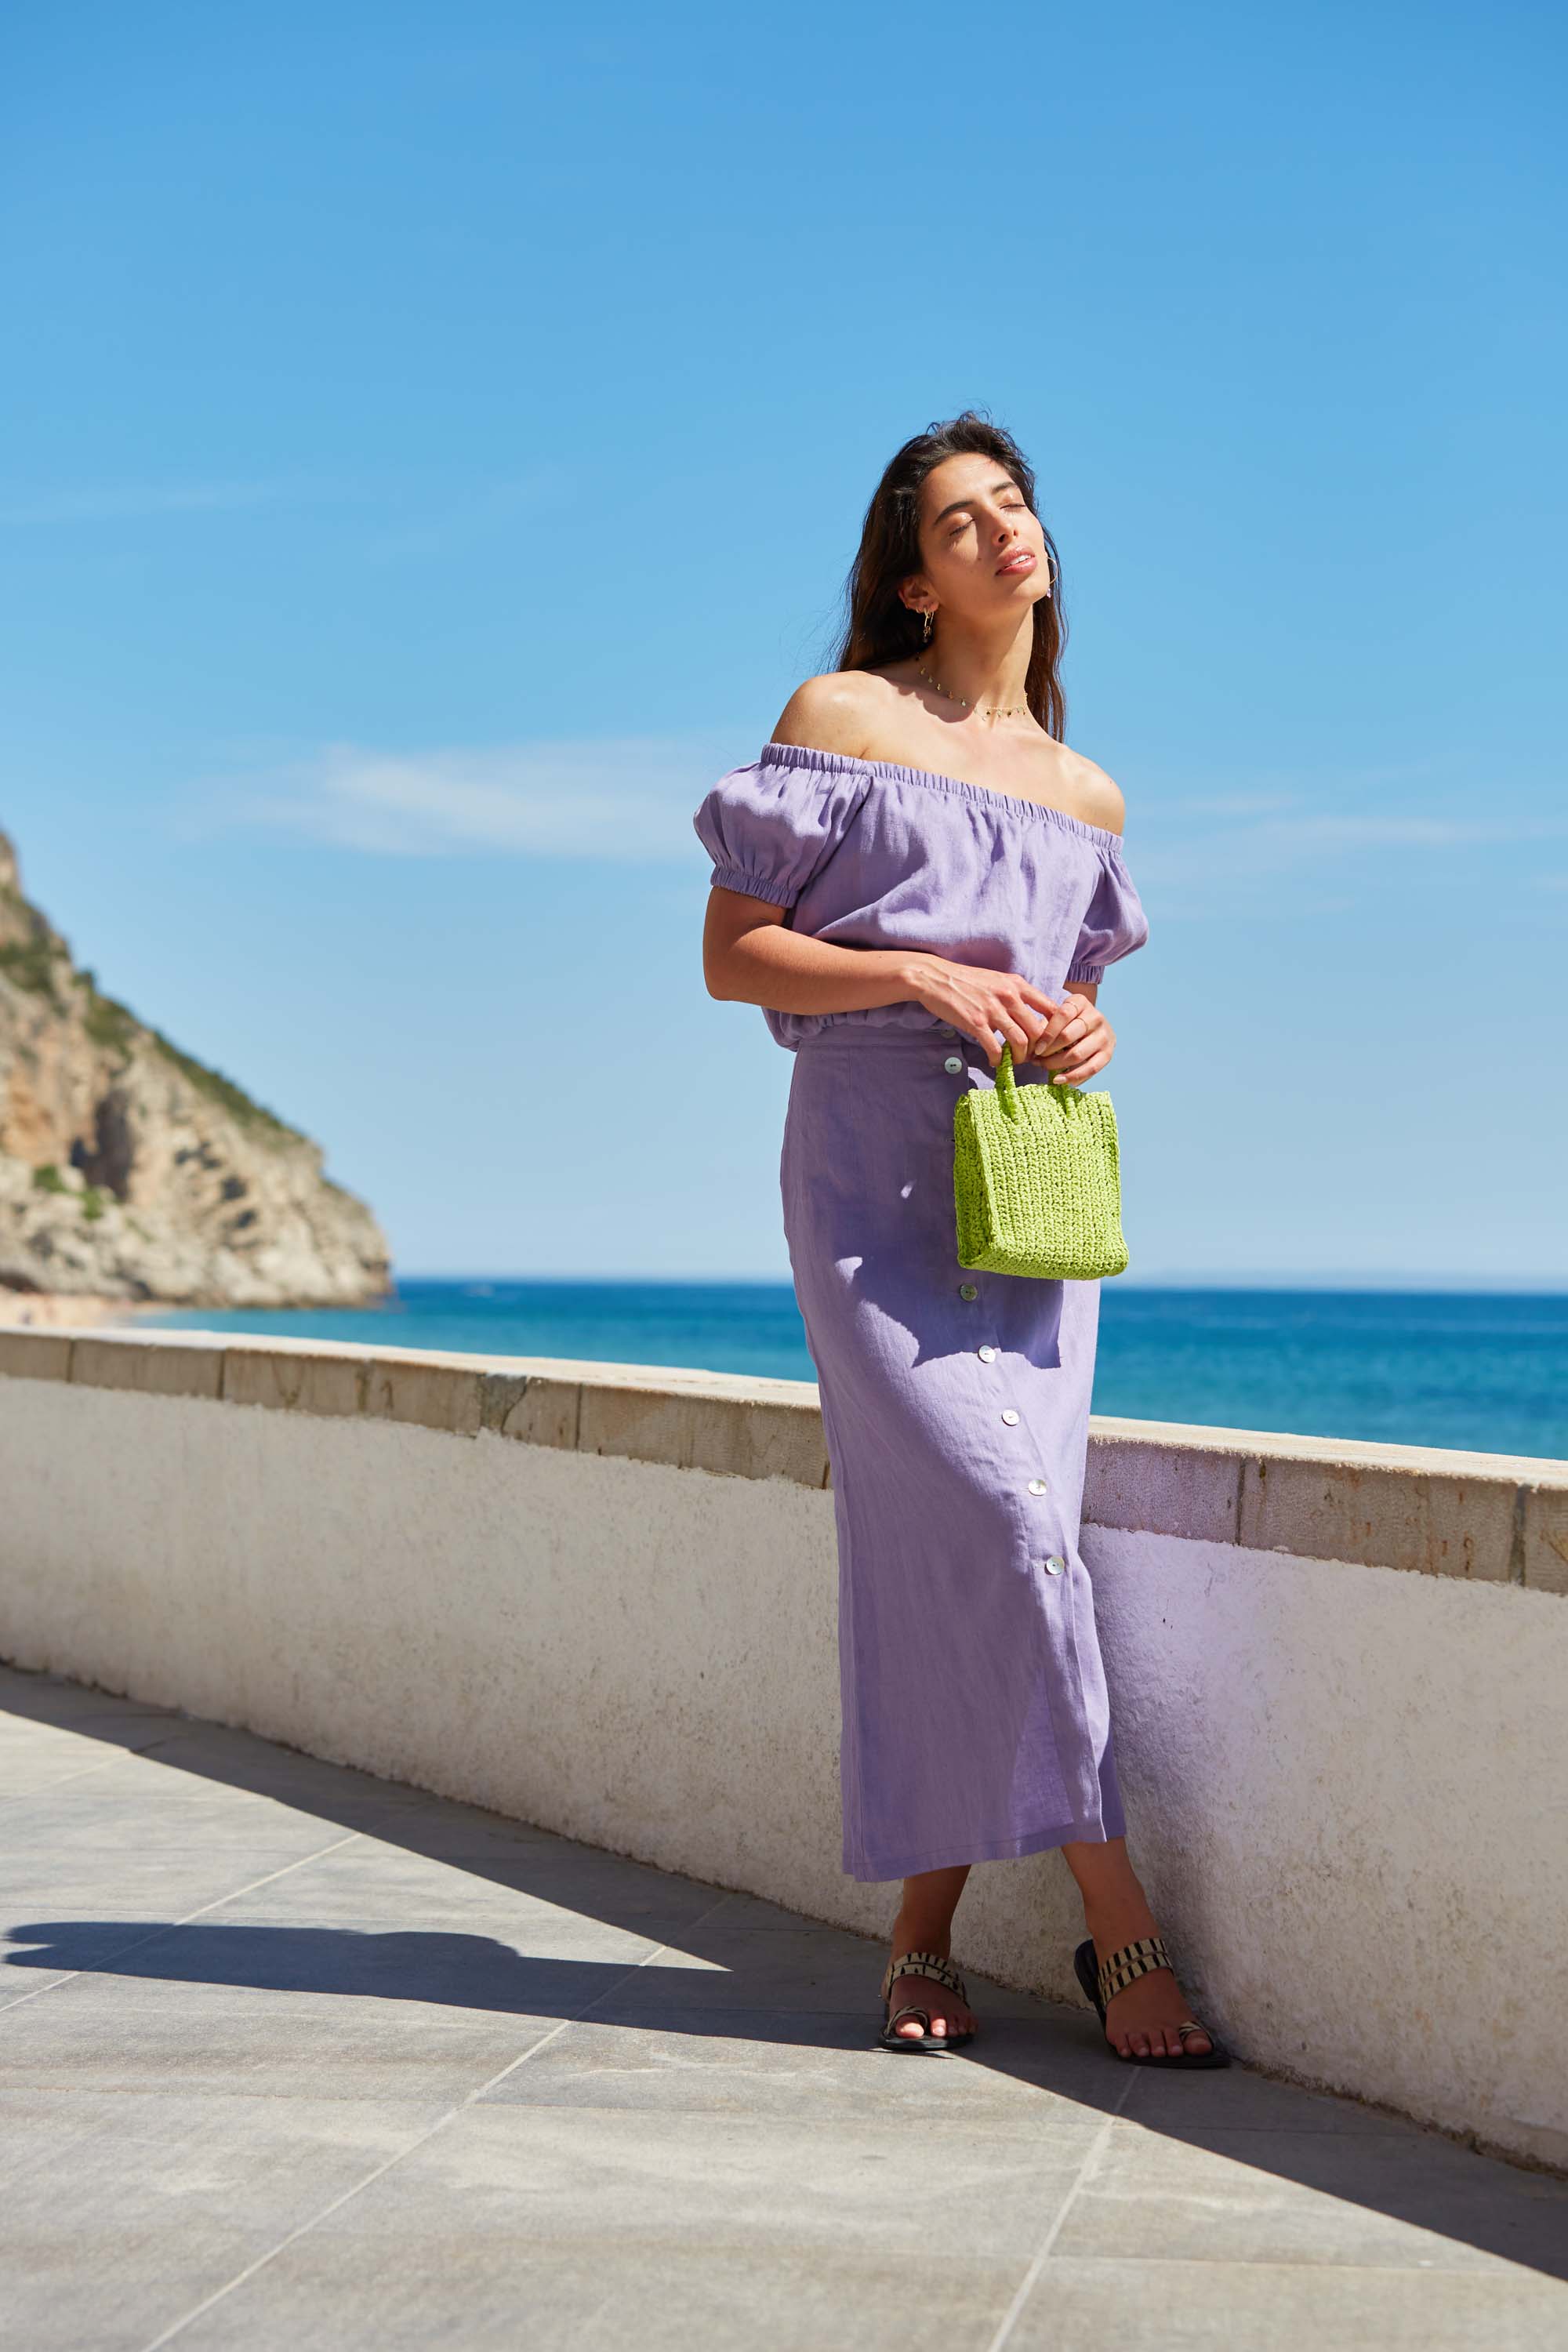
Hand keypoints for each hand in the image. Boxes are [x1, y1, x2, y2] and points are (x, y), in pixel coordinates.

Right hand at [904, 955, 1058, 1070]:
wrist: (936, 977)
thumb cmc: (967, 980)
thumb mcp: (998, 980)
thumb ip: (1015, 995)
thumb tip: (1030, 1015)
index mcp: (1017, 985)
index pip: (1051, 1008)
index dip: (1055, 1029)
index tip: (1050, 1041)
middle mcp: (1009, 996)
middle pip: (1038, 1030)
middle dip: (1039, 1049)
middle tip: (1033, 1057)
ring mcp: (992, 1010)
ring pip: (1021, 1041)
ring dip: (1021, 1057)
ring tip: (1015, 1061)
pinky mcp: (976, 1022)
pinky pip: (994, 1048)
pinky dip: (997, 1059)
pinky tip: (994, 1062)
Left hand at [1027, 991, 1115, 1084]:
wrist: (1092, 1026)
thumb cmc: (1066, 1023)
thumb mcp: (1056, 1017)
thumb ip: (1043, 1027)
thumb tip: (1029, 1050)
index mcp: (1080, 1002)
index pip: (1062, 1015)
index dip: (1047, 1034)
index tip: (1036, 1049)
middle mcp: (1095, 1016)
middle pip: (1068, 1036)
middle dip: (1049, 1052)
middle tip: (1037, 1060)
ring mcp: (1104, 1035)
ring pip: (1077, 1054)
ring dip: (1057, 1065)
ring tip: (1045, 1068)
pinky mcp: (1108, 1053)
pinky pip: (1091, 1068)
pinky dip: (1073, 1077)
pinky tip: (1059, 1080)